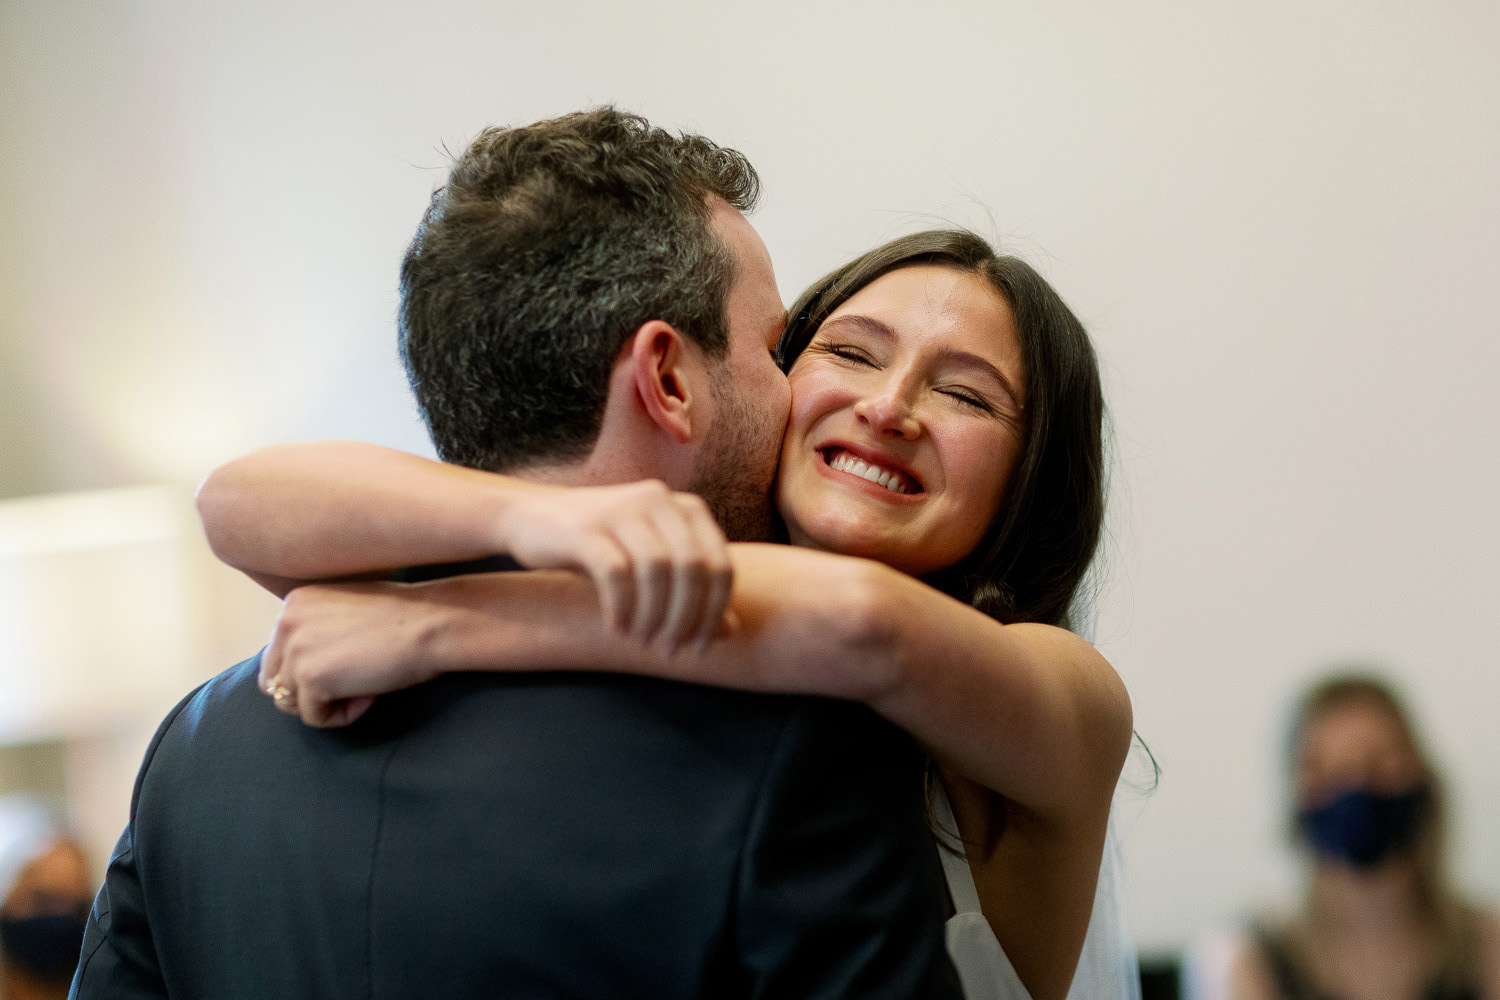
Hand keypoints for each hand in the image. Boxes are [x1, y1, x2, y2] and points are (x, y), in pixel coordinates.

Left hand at [259, 582, 440, 726]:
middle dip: (310, 691)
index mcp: (293, 602)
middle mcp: (285, 622)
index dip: (314, 668)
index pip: (278, 654)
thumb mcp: (347, 610)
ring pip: (290, 702)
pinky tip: (369, 696)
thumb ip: (317, 630)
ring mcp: (295, 650)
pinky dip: (342, 716)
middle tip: (353, 684)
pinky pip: (314, 718)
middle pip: (274, 681)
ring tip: (365, 688)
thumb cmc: (405, 616)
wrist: (433, 622)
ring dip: (327, 703)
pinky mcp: (311, 678)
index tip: (353, 662)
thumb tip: (304, 670)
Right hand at [495, 479, 732, 649]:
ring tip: (643, 641)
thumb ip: (692, 594)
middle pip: (693, 569)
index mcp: (686, 508)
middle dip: (685, 619)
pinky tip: (617, 628)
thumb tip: (731, 631)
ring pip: (657, 571)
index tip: (699, 648)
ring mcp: (622, 509)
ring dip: (653, 616)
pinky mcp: (587, 528)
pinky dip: (622, 608)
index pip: (720, 565)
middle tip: (668, 650)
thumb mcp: (651, 568)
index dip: (714, 613)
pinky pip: (616, 574)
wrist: (532, 519)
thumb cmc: (603, 547)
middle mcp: (660, 500)